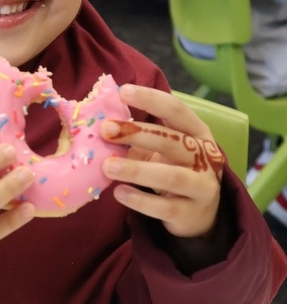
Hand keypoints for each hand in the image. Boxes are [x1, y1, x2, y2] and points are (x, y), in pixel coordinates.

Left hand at [101, 85, 223, 238]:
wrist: (198, 213)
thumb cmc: (173, 168)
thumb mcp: (161, 149)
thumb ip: (136, 137)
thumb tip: (99, 127)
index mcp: (197, 132)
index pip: (176, 109)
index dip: (150, 99)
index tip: (123, 91)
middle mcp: (205, 156)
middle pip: (172, 140)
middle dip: (137, 133)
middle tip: (106, 130)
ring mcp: (202, 186)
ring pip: (171, 176)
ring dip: (136, 170)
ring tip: (107, 166)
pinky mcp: (191, 213)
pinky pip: (164, 207)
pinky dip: (140, 200)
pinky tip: (119, 193)